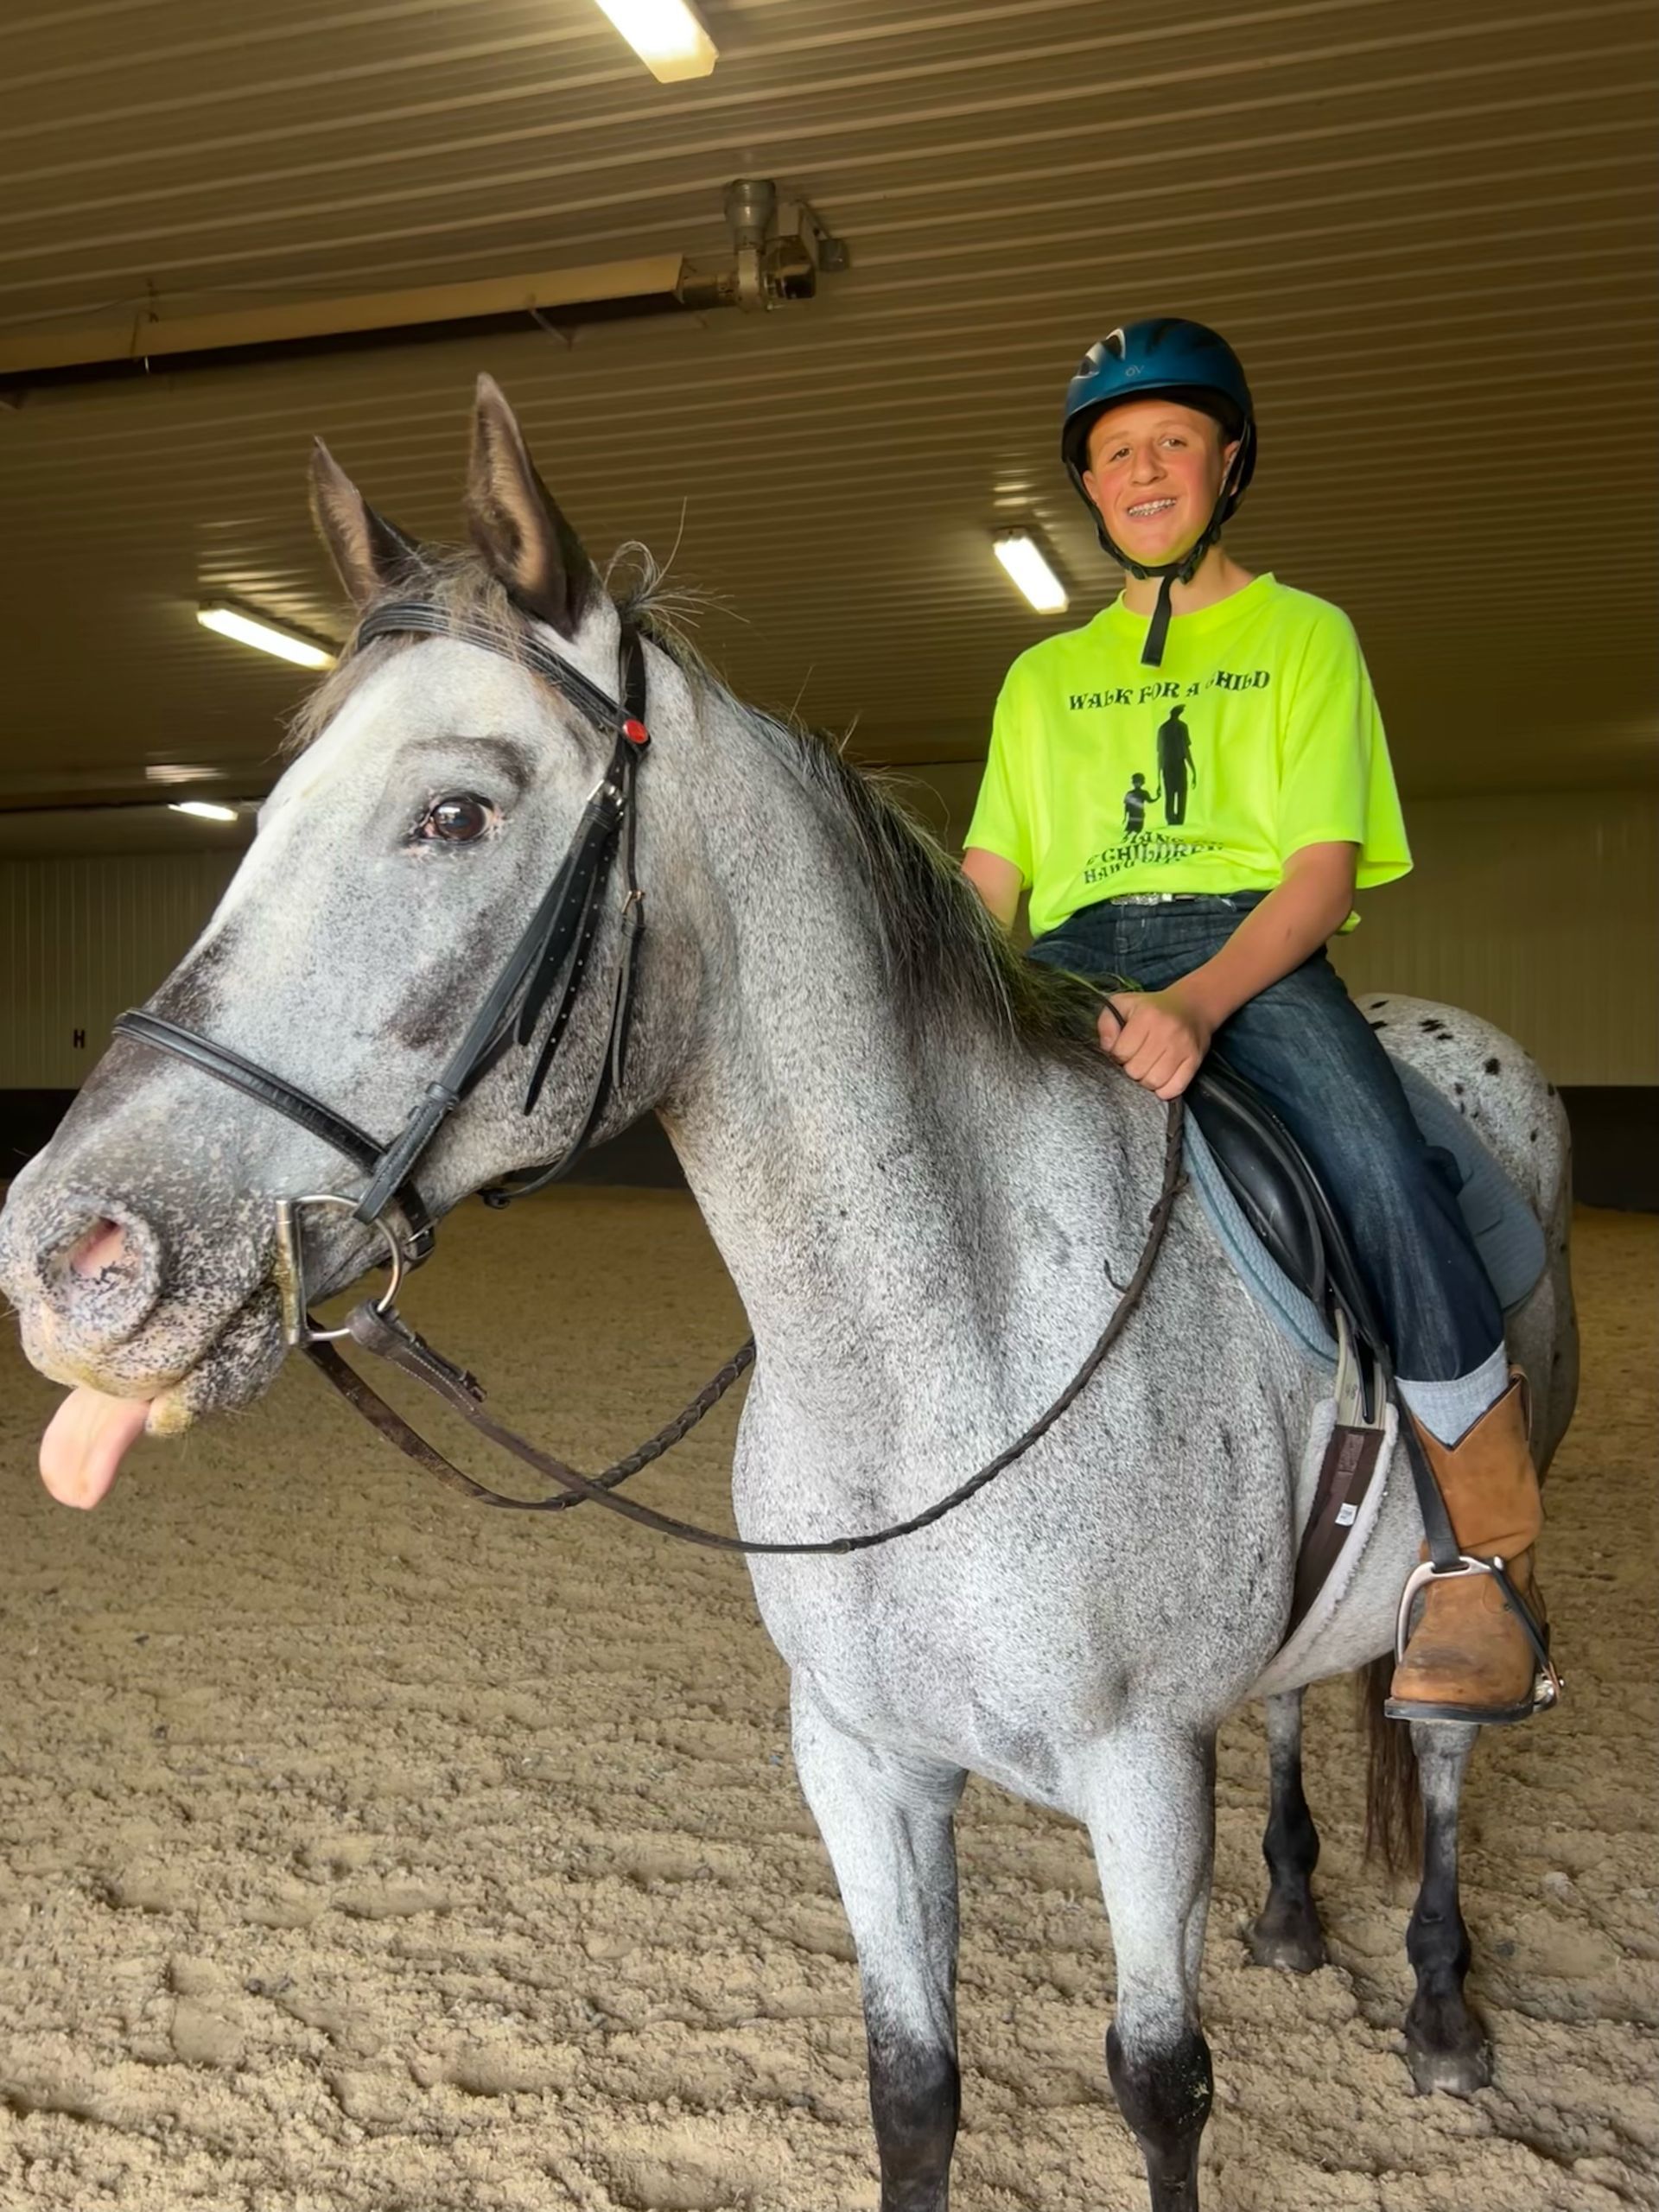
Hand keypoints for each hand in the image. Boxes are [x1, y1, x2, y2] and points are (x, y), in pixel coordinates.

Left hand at [1097, 986, 1212, 1099]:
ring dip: (1146, 1080)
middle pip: (1136, 1070)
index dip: (1118, 1055)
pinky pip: (1175, 1088)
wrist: (1191, 1006)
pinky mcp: (1195, 1060)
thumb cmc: (1152, 1009)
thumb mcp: (1123, 1004)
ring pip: (1154, 1082)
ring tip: (1148, 1067)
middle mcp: (1166, 1031)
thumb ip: (1107, 1023)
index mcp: (1146, 1016)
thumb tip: (1108, 1048)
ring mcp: (1183, 1047)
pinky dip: (1165, 1089)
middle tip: (1137, 1058)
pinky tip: (1161, 1077)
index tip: (1124, 1049)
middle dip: (1131, 1068)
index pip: (1121, 1052)